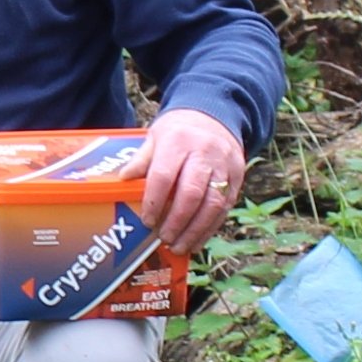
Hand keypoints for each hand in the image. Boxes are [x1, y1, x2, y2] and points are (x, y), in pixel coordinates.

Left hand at [135, 107, 249, 253]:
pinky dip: (210, 227)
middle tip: (164, 239)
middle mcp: (204, 153)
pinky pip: (225, 207)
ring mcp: (224, 165)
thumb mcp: (155, 136)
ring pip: (213, 204)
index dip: (154, 201)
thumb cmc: (179, 130)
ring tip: (180, 247)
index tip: (147, 221)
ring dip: (195, 230)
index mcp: (178, 141)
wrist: (215, 114)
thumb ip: (141, 159)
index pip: (164, 175)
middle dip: (177, 221)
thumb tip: (123, 179)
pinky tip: (197, 240)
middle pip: (192, 193)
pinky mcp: (237, 176)